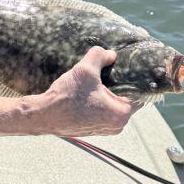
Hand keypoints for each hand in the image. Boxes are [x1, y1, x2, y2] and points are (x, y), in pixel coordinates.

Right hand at [0, 47, 137, 137]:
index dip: (136, 79)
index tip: (130, 68)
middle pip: (127, 100)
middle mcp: (116, 125)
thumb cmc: (65, 97)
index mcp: (120, 113)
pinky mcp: (93, 130)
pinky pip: (103, 112)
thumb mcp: (84, 70)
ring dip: (108, 94)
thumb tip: (110, 54)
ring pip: (114, 106)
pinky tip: (88, 92)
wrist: (43, 116)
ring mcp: (104, 130)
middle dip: (120, 85)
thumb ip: (100, 56)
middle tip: (111, 70)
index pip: (140, 94)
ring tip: (98, 80)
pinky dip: (99, 102)